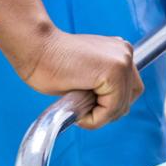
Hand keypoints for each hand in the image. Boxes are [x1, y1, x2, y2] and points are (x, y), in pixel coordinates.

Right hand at [16, 29, 143, 129]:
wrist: (35, 47)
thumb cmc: (50, 61)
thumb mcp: (86, 73)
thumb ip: (101, 83)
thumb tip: (109, 105)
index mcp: (120, 51)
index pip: (129, 88)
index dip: (111, 104)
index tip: (90, 107)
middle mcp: (125, 53)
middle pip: (131, 97)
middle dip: (109, 111)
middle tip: (85, 113)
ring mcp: (122, 61)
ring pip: (121, 106)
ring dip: (100, 116)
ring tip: (78, 111)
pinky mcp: (113, 73)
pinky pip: (111, 109)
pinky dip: (96, 118)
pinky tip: (79, 113)